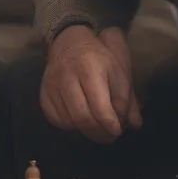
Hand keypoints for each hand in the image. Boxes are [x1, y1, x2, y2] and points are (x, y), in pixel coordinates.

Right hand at [40, 24, 141, 142]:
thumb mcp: (118, 71)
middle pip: (82, 117)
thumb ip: (126, 98)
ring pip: (69, 122)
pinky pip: (56, 120)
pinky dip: (70, 125)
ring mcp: (52, 86)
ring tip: (96, 127)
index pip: (99, 107)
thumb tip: (134, 124)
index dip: (110, 124)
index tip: (117, 130)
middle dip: (99, 132)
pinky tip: (79, 120)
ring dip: (85, 130)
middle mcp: (67, 77)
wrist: (69, 43)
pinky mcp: (43, 94)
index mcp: (89, 69)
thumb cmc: (98, 57)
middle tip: (109, 135)